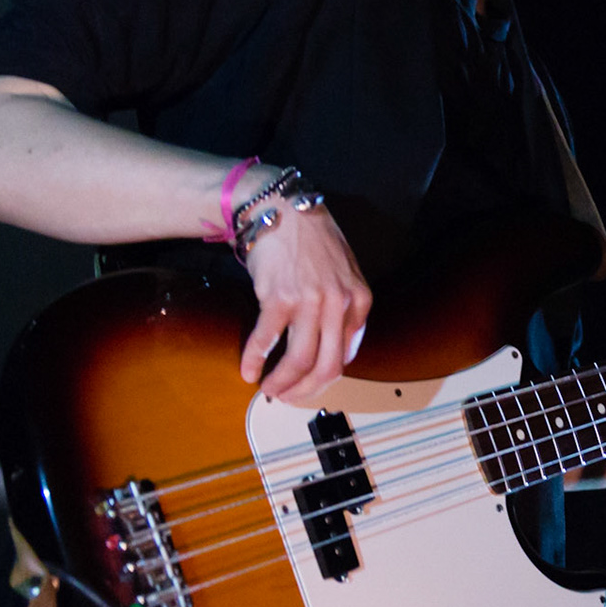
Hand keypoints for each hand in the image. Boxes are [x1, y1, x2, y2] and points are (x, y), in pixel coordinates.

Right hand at [238, 201, 372, 399]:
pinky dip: (254, 360)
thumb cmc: (312, 240)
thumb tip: (332, 346)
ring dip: (281, 382)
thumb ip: (344, 307)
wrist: (284, 209)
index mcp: (358, 300)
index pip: (347, 354)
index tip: (308, 385)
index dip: (325, 378)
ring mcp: (310, 302)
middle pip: (326, 366)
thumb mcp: (344, 272)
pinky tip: (247, 369)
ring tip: (267, 388)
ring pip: (298, 360)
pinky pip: (266, 340)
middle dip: (306, 390)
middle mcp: (338, 304)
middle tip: (287, 397)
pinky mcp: (279, 299)